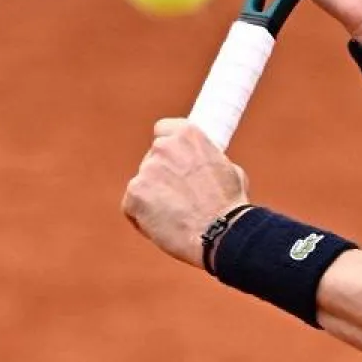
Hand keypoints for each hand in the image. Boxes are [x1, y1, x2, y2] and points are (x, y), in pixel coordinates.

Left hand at [121, 119, 248, 267]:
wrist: (220, 232)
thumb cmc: (230, 204)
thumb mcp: (229, 168)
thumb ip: (208, 160)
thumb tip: (202, 165)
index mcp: (188, 135)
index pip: (163, 129)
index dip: (167, 144)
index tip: (171, 157)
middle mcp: (163, 148)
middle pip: (151, 159)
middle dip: (160, 175)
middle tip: (177, 196)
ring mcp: (146, 171)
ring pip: (142, 184)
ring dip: (153, 196)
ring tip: (175, 216)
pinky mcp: (133, 196)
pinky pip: (132, 205)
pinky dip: (143, 216)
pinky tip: (163, 226)